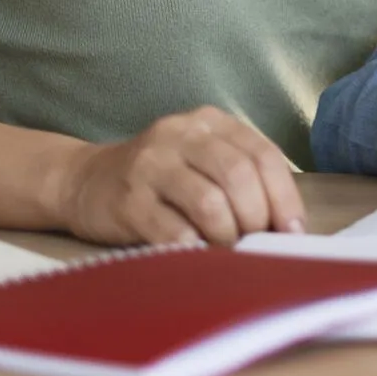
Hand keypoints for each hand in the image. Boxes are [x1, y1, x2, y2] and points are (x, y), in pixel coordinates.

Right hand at [52, 105, 306, 245]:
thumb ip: (242, 178)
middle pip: (239, 175)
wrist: (84, 181)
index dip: (284, 196)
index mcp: (210, 122)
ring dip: (227, 234)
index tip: (292, 230)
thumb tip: (286, 224)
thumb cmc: (160, 178)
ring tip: (227, 249)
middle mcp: (181, 134)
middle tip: (256, 242)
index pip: (263, 154)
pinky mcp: (128, 200)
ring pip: (209, 202)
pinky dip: (195, 248)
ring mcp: (151, 165)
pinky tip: (198, 254)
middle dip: (257, 217)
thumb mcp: (203, 161)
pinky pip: (172, 230)